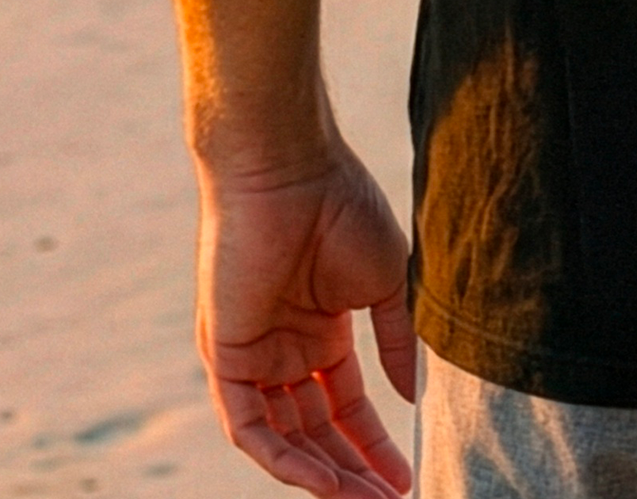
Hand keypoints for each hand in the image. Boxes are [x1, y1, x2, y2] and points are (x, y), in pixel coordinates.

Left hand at [197, 150, 419, 493]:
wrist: (290, 169)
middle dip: (352, 471)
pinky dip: (282, 459)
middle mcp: (282, 349)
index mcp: (318, 328)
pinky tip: (322, 480)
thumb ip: (396, 339)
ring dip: (321, 475)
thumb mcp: (384, 280)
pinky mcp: (225, 358)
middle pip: (315, 431)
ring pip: (282, 439)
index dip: (373, 442)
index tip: (405, 475)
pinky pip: (249, 427)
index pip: (345, 404)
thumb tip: (411, 394)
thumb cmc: (339, 206)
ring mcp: (252, 356)